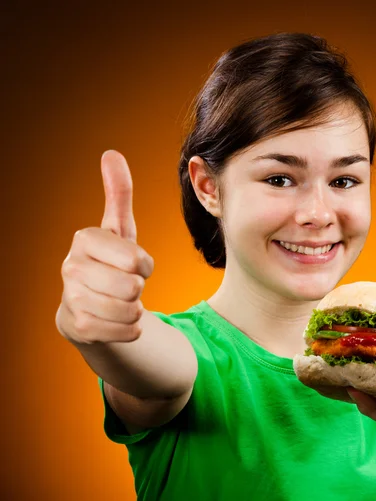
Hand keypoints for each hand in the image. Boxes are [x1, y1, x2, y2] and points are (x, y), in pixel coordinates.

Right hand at [55, 150, 153, 344]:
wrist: (87, 307)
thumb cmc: (109, 263)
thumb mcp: (118, 230)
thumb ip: (118, 194)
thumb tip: (111, 153)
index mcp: (84, 240)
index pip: (136, 259)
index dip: (144, 265)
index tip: (134, 265)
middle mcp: (70, 267)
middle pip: (133, 286)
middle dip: (139, 289)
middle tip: (126, 286)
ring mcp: (71, 299)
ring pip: (130, 310)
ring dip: (135, 309)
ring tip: (121, 302)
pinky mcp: (78, 327)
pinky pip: (126, 331)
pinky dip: (131, 329)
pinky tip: (118, 321)